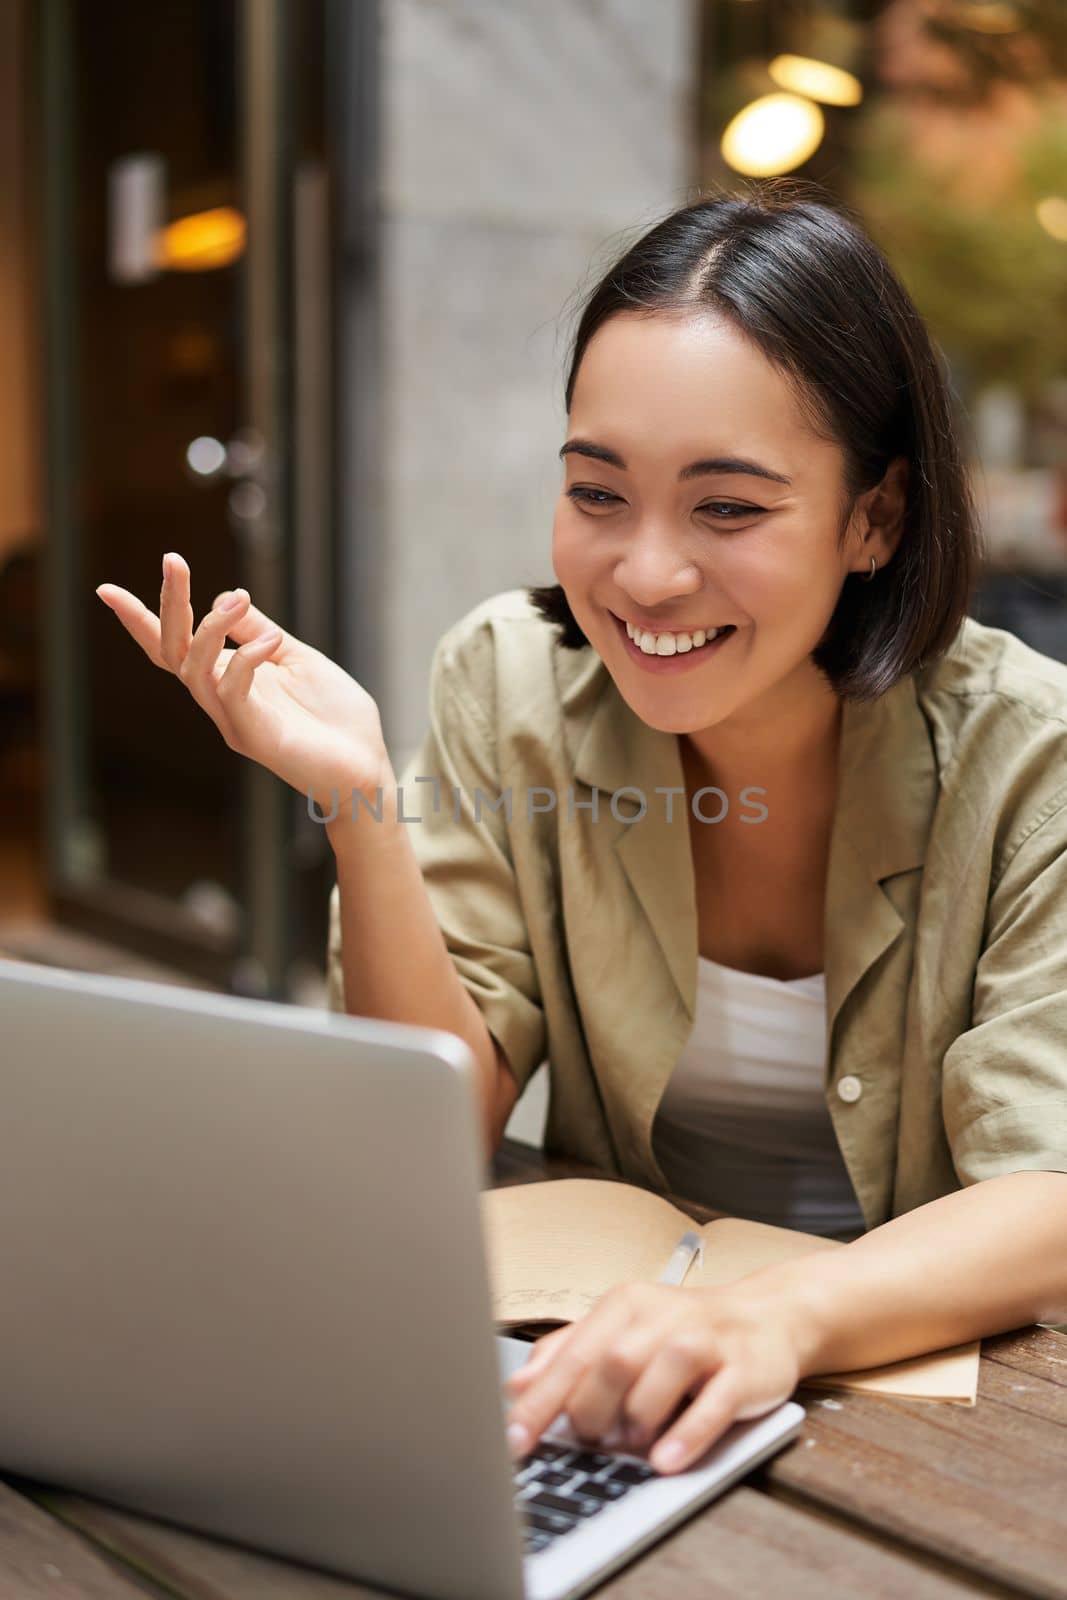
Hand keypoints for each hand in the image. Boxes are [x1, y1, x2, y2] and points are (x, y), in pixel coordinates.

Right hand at [96, 551, 393, 808]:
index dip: (140, 620)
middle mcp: (221, 700)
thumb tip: (224, 595)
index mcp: (228, 679)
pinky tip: (270, 640)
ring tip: (241, 598)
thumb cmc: (334, 715)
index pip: (173, 647)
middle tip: (173, 560)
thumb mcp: (295, 657)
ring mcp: (233, 720)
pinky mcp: (254, 736)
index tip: (106, 589)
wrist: (366, 764)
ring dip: (212, 627)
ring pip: (195, 670)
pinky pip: (232, 693)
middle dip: (169, 604)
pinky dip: (246, 659)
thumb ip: (259, 631)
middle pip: (173, 651)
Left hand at [501, 1276, 807, 1474]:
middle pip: (611, 1363)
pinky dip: (686, 1436)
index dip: (540, 1403)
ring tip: (628, 1444)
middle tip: (589, 1438)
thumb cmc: (682, 1331)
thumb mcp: (622, 1331)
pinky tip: (664, 1461)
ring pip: (659, 1376)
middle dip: (591, 1411)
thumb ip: (569, 1353)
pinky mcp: (744, 1371)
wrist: (766, 1316)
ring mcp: (706, 1341)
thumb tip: (517, 1387)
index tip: (513, 1443)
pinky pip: (714, 1405)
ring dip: (636, 1419)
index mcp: (625, 1307)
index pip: (572, 1355)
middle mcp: (663, 1317)